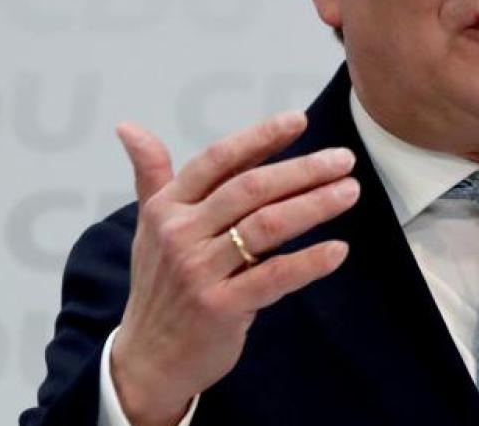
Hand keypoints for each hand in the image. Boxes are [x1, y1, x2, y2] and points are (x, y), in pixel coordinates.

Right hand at [109, 112, 358, 425]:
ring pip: (267, 227)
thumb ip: (151, 174)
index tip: (300, 120)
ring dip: (315, 205)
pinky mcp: (220, 308)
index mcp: (167, 208)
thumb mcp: (150, 226)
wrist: (146, 359)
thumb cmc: (159, 284)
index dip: (260, 138)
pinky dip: (309, 262)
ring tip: (350, 192)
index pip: (219, 160)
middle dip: (303, 170)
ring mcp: (199, 272)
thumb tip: (128, 126)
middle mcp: (180, 235)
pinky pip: (274, 277)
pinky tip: (338, 250)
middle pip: (251, 189)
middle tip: (345, 159)